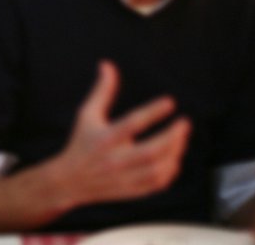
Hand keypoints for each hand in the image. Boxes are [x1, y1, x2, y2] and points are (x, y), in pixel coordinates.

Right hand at [44, 61, 189, 212]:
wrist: (70, 181)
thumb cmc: (81, 142)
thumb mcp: (87, 114)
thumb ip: (102, 90)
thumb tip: (107, 64)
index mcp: (105, 138)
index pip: (132, 123)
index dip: (153, 112)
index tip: (170, 102)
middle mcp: (115, 159)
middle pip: (150, 151)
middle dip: (172, 137)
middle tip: (184, 124)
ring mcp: (124, 178)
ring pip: (157, 170)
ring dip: (174, 153)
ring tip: (181, 139)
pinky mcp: (131, 191)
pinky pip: (157, 184)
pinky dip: (170, 171)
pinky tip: (174, 158)